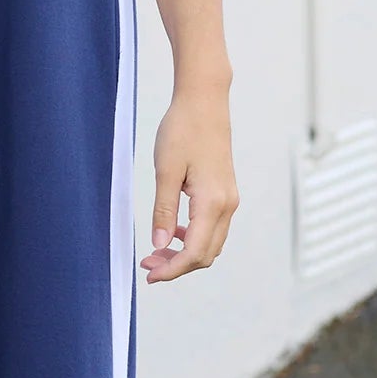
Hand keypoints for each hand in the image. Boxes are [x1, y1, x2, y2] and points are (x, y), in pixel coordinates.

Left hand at [142, 84, 237, 281]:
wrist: (204, 102)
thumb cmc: (183, 130)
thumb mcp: (166, 171)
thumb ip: (163, 211)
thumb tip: (159, 245)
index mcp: (212, 202)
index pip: (194, 252)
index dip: (172, 270)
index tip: (149, 275)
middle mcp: (227, 205)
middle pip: (206, 254)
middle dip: (177, 266)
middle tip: (147, 264)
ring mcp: (229, 200)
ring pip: (211, 243)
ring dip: (185, 254)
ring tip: (156, 252)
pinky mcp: (225, 193)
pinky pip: (213, 228)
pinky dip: (193, 238)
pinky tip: (173, 232)